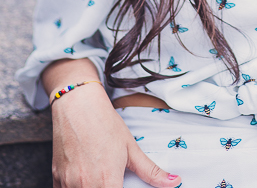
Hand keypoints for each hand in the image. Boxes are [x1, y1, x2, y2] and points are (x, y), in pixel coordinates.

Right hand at [50, 83, 181, 186]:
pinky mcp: (55, 178)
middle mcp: (85, 186)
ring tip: (99, 177)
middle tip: (112, 180)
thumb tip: (175, 181)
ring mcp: (68, 183)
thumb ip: (151, 171)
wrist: (77, 104)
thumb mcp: (131, 147)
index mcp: (107, 181)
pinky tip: (83, 178)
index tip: (123, 186)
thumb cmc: (105, 123)